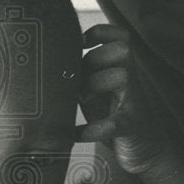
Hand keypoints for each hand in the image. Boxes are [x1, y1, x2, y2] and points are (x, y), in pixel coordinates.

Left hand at [76, 24, 167, 175]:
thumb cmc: (110, 115)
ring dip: (95, 84)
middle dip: (94, 59)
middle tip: (78, 78)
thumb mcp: (92, 89)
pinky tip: (77, 134)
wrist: (141, 150)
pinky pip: (116, 122)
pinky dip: (94, 129)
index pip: (117, 34)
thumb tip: (42, 62)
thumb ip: (78, 73)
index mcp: (118, 68)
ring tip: (81, 100)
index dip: (98, 33)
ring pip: (122, 75)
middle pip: (119, 49)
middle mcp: (130, 80)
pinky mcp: (132, 128)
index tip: (79, 46)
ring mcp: (134, 103)